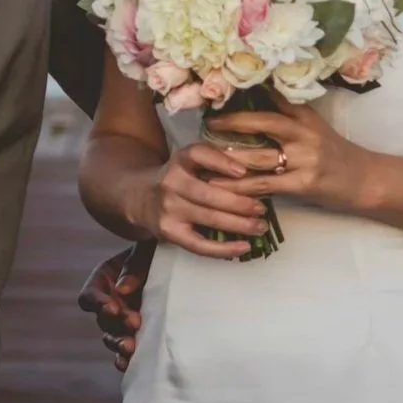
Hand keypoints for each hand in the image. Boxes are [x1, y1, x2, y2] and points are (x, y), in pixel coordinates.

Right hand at [77, 243, 153, 371]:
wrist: (180, 261)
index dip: (97, 303)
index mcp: (105, 279)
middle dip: (116, 324)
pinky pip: (125, 350)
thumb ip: (134, 265)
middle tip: (134, 322)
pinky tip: (130, 363)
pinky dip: (125, 358)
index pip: (89, 296)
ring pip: (111, 337)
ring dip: (119, 343)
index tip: (112, 307)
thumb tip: (122, 288)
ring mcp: (122, 319)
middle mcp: (110, 301)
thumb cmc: (159, 248)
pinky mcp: (135, 331)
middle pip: (102, 320)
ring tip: (131, 346)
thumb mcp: (148, 249)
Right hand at [127, 143, 272, 258]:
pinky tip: (244, 247)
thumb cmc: (178, 177)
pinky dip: (223, 248)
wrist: (140, 197)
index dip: (221, 162)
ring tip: (260, 227)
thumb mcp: (190, 160)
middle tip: (262, 208)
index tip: (243, 171)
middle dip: (240, 202)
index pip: (198, 154)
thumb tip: (257, 166)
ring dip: (239, 225)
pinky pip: (199, 244)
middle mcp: (171, 183)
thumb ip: (216, 159)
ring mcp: (169, 209)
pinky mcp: (169, 232)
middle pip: (209, 194)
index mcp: (180, 160)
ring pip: (209, 218)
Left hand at [206, 93, 372, 212]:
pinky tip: (222, 186)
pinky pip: (265, 184)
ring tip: (204, 157)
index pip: (274, 97)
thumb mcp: (316, 128)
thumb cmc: (337, 154)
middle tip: (209, 122)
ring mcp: (305, 157)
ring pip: (259, 156)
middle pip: (262, 121)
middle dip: (232, 122)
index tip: (223, 89)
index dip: (248, 93)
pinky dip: (241, 186)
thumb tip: (255, 104)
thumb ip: (289, 117)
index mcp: (306, 115)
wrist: (366, 180)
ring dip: (229, 158)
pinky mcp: (304, 182)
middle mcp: (305, 132)